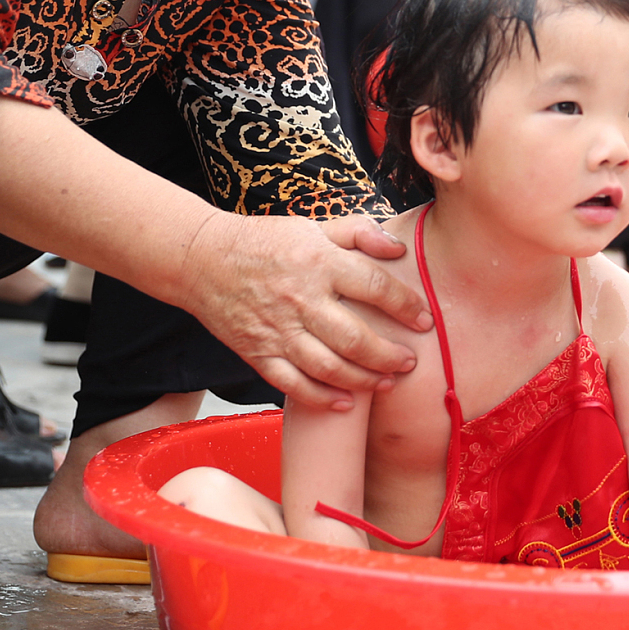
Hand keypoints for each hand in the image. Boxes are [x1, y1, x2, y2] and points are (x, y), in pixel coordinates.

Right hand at [182, 213, 430, 410]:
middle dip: (389, 356)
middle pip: (355, 338)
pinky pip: (294, 385)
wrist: (203, 259)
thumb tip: (398, 248)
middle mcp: (301, 299)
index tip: (424, 320)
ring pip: (328, 368)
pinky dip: (322, 399)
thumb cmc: (266, 241)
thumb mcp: (314, 226)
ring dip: (364, 381)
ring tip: (387, 383)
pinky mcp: (258, 353)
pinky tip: (346, 403)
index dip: (405, 306)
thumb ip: (360, 233)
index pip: (374, 287)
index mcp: (319, 262)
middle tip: (409, 362)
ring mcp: (278, 330)